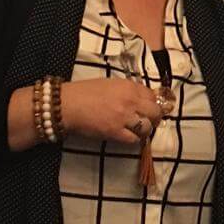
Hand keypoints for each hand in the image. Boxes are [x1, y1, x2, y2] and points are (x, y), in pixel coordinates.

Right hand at [59, 77, 173, 145]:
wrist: (68, 105)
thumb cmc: (86, 92)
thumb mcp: (111, 84)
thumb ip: (128, 90)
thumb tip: (140, 99)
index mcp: (129, 87)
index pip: (152, 96)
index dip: (152, 103)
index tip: (148, 108)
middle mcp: (130, 101)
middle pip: (155, 112)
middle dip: (154, 117)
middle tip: (149, 121)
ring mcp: (124, 117)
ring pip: (147, 127)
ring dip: (144, 129)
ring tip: (138, 130)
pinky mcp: (115, 132)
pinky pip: (134, 139)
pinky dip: (134, 139)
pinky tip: (128, 136)